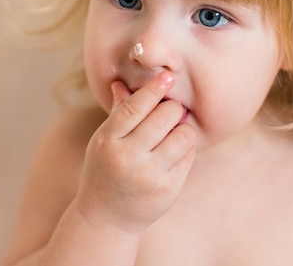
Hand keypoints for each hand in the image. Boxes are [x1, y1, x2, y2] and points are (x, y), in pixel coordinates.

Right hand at [74, 71, 195, 234]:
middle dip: (172, 109)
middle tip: (169, 112)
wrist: (106, 218)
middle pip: (165, 117)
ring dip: (182, 130)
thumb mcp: (104, 141)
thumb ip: (118, 113)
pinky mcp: (168, 189)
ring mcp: (149, 175)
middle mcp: (128, 157)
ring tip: (172, 134)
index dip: (153, 89)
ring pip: (183, 135)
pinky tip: (173, 154)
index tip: (167, 76)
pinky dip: (185, 150)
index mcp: (108, 141)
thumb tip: (121, 82)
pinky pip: (189, 156)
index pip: (134, 107)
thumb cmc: (106, 170)